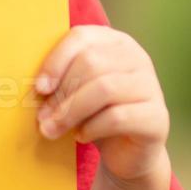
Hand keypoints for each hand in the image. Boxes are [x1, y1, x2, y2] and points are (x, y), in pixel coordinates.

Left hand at [33, 25, 169, 182]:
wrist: (127, 152)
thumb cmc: (94, 113)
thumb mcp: (76, 89)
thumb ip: (60, 78)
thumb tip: (33, 84)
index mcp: (115, 42)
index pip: (82, 37)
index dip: (56, 61)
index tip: (39, 87)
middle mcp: (137, 58)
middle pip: (91, 63)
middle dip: (61, 93)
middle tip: (41, 118)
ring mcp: (151, 87)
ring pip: (104, 89)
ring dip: (70, 112)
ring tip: (52, 130)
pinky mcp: (157, 117)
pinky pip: (118, 117)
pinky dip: (92, 128)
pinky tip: (81, 136)